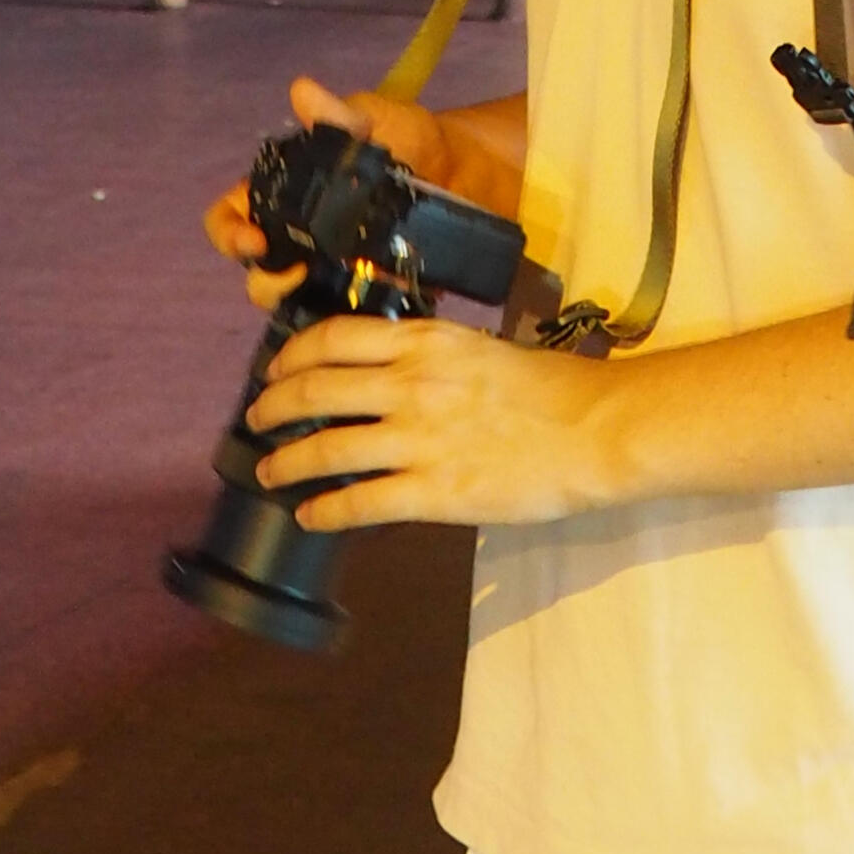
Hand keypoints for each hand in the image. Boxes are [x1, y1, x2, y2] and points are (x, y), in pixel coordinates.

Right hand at [201, 76, 512, 313]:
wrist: (466, 170)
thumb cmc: (408, 139)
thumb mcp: (374, 119)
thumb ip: (338, 114)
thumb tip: (303, 91)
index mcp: (284, 193)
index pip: (229, 216)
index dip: (228, 232)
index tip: (251, 240)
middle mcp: (297, 235)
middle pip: (254, 269)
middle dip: (263, 277)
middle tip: (294, 272)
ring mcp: (326, 268)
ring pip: (288, 298)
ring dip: (293, 300)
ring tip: (320, 287)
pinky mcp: (362, 292)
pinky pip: (337, 316)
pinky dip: (339, 319)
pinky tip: (356, 308)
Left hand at [244, 313, 614, 528]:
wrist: (595, 430)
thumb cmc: (551, 388)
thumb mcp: (479, 350)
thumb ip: (430, 358)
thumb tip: (389, 371)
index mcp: (425, 342)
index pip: (333, 338)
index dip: (292, 355)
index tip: (275, 369)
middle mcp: (411, 385)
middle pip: (315, 391)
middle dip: (273, 408)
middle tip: (258, 420)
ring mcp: (418, 440)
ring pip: (327, 449)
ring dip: (287, 463)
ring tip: (270, 473)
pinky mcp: (434, 491)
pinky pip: (361, 503)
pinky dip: (326, 510)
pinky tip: (312, 515)